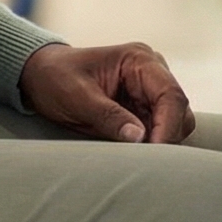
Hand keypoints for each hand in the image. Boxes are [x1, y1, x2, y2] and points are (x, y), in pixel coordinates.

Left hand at [18, 42, 192, 144]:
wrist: (41, 75)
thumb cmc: (56, 78)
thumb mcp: (77, 97)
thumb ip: (109, 116)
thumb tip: (140, 138)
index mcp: (139, 59)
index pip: (171, 94)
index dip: (168, 126)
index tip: (154, 151)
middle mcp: (152, 72)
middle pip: (179, 111)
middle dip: (166, 137)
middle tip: (144, 162)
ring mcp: (149, 91)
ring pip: (174, 124)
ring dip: (159, 142)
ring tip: (134, 157)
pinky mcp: (143, 108)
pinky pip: (158, 130)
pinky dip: (150, 145)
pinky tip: (133, 154)